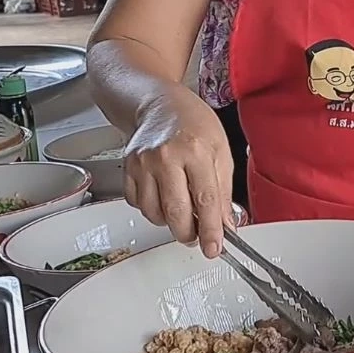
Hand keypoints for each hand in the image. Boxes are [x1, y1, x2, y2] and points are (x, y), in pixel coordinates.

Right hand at [123, 88, 240, 257]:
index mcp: (196, 150)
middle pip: (176, 213)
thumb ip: (224, 191)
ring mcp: (143, 164)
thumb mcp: (221, 150)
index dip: (211, 230)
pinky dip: (151, 209)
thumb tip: (226, 224)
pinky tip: (163, 196)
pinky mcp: (127, 169)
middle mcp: (166, 157)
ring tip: (182, 210)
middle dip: (189, 234)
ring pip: (154, 213)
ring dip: (170, 222)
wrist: (158, 103)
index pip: (205, 200)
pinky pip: (137, 204)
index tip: (215, 249)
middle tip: (197, 236)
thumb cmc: (193, 123)